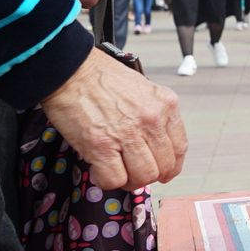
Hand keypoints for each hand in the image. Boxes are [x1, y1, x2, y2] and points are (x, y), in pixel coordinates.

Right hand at [40, 48, 186, 189]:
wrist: (69, 69)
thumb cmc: (100, 77)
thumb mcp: (142, 89)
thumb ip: (152, 114)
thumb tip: (153, 146)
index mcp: (165, 104)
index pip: (180, 148)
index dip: (171, 166)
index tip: (163, 171)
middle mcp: (152, 119)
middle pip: (164, 167)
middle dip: (149, 175)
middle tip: (134, 172)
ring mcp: (127, 133)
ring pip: (143, 177)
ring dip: (129, 181)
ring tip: (117, 171)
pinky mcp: (101, 145)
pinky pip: (114, 179)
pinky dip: (107, 180)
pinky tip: (99, 168)